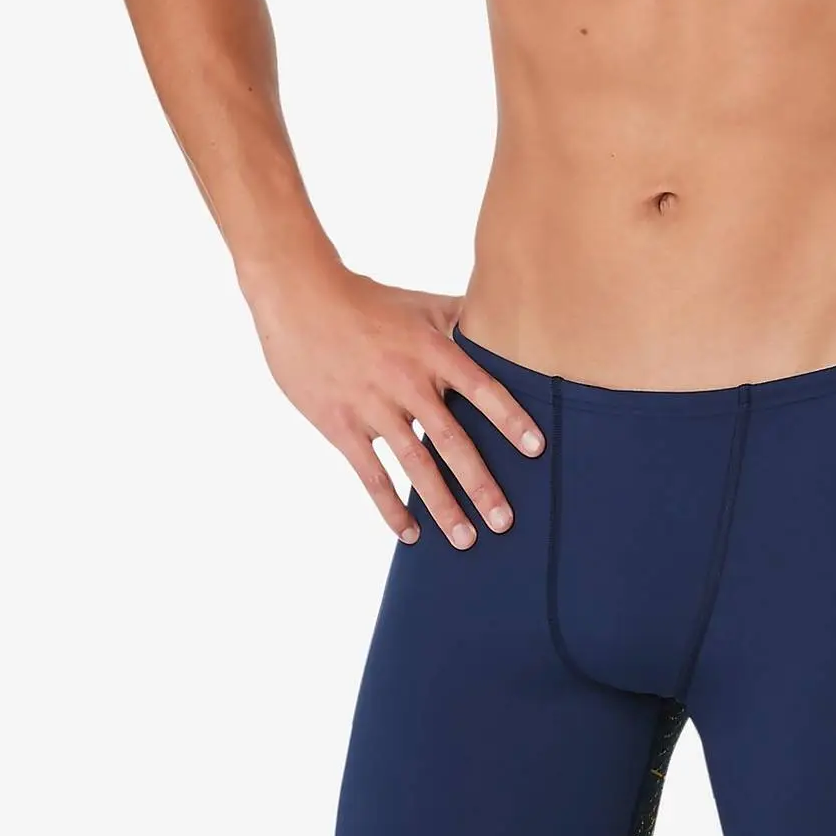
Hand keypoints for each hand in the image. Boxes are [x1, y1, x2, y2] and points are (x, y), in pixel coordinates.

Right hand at [246, 266, 543, 547]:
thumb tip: (503, 321)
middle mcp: (407, 381)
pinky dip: (390, 507)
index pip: (481, 389)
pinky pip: (371, 474)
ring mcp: (372, 406)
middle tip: (505, 522)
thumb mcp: (419, 304)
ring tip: (466, 539)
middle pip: (452, 441)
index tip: (537, 450)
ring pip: (415, 465)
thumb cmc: (365, 301)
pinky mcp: (340, 425)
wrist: (297, 295)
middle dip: (480, 485)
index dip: (510, 419)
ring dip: (442, 505)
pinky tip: (410, 534)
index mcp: (432, 351)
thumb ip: (461, 320)